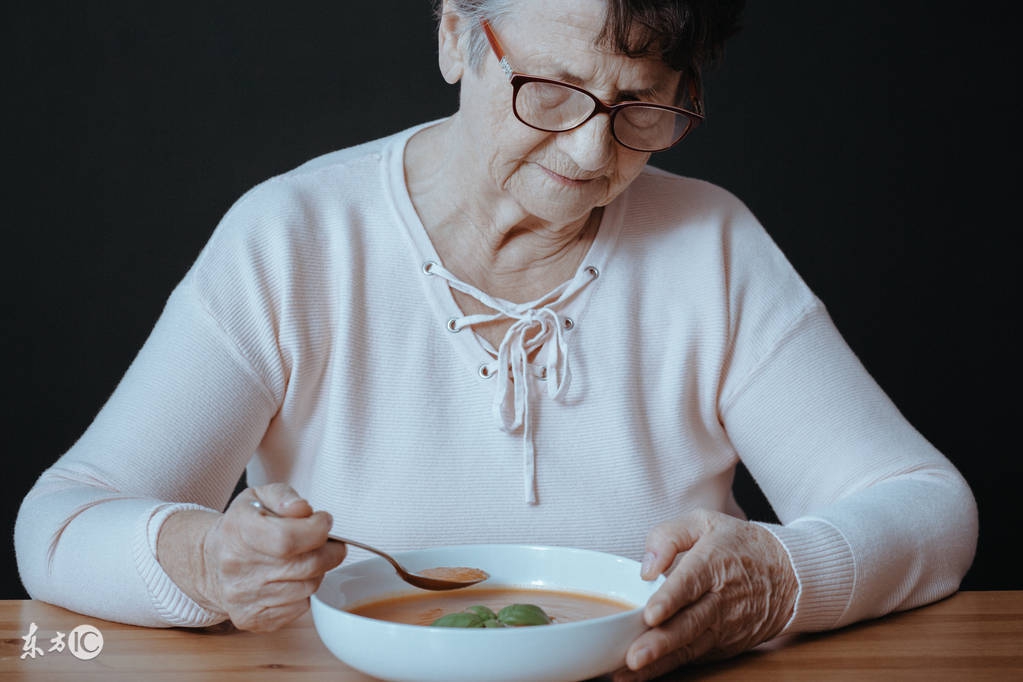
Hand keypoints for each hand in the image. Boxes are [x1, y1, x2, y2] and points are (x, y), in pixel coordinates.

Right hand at [197, 483, 346, 630]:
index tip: (323, 521)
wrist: (211, 563)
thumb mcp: (258, 497)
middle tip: (330, 542)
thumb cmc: (241, 527)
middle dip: (330, 552)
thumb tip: (303, 510)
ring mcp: (244, 598)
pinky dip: (305, 591)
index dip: (317, 529)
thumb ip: (284, 496)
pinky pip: (300, 608)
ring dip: (319, 572)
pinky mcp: (253, 619)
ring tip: (309, 558)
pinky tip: (295, 578)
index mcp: (239, 532)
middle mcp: (238, 568)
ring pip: (308, 588)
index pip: (287, 538)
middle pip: (306, 565)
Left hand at [614, 510, 796, 680]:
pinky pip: (696, 656)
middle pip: (689, 624)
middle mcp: (720, 599)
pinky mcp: (725, 644)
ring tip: (631, 674)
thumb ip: (669, 537)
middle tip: (633, 657)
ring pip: (690, 647)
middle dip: (660, 643)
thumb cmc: (737, 545)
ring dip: (661, 661)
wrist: (788, 574)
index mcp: (713, 563)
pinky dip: (670, 666)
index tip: (650, 615)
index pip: (691, 583)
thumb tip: (647, 569)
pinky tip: (645, 674)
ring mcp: (724, 626)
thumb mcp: (704, 522)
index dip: (670, 600)